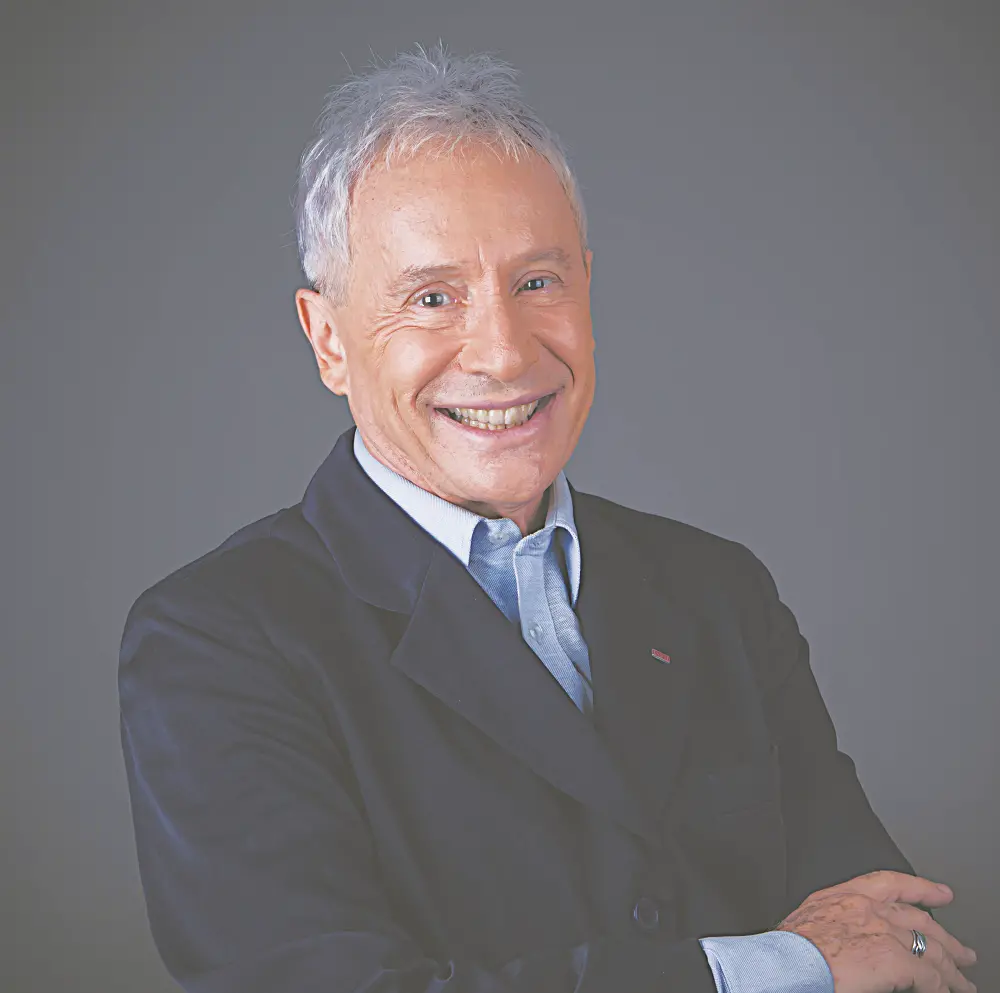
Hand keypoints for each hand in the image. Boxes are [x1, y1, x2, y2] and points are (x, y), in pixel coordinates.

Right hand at [776, 870, 976, 991]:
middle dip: (945, 936)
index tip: (939, 892)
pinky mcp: (894, 958)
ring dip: (951, 967)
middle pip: (918, 917)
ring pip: (930, 946)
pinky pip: (930, 974)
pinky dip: (941, 986)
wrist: (782, 964)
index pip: (889, 882)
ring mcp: (882, 930)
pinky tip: (946, 992)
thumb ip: (836, 925)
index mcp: (842, 895)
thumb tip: (851, 943)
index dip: (919, 887)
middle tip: (962, 951)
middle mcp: (866, 907)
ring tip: (963, 982)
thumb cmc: (788, 951)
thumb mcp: (808, 924)